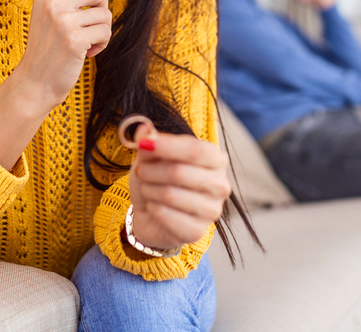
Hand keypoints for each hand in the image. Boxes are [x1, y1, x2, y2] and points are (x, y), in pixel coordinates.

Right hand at [16, 0, 111, 108]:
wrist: (34, 82)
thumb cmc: (49, 46)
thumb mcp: (50, 12)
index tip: (91, 3)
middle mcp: (52, 1)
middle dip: (102, 7)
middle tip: (91, 23)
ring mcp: (62, 20)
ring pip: (105, 13)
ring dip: (101, 30)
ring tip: (86, 41)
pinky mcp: (74, 40)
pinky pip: (105, 32)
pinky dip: (102, 44)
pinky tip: (87, 52)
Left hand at [126, 124, 230, 251]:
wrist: (152, 215)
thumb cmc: (157, 180)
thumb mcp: (151, 156)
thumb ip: (149, 140)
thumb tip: (144, 128)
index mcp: (215, 158)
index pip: (195, 149)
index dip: (167, 146)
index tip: (142, 144)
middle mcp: (220, 184)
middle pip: (180, 172)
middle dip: (151, 171)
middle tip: (140, 172)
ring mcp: (212, 210)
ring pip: (170, 194)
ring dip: (150, 189)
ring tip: (148, 189)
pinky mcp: (197, 231)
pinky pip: (167, 215)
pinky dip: (152, 208)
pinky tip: (154, 207)